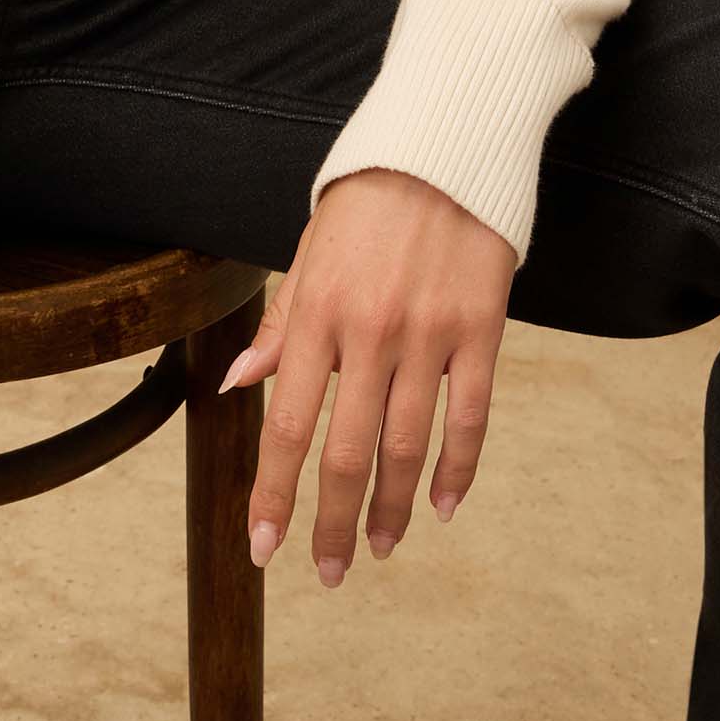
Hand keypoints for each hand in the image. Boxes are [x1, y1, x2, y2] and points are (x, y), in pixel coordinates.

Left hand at [221, 167, 515, 583]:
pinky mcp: (481, 330)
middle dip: (331, 521)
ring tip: (378, 548)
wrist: (442, 148)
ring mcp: (430, 334)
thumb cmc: (364, 205)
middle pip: (347, 451)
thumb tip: (237, 387)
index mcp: (317, 313)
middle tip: (327, 572)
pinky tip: (444, 507)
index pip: (290, 424)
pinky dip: (458, 470)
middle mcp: (370, 331)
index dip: (276, 494)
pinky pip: (471, 418)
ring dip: (391, 508)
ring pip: (407, 446)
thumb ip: (279, 327)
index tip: (263, 547)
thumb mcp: (307, 257)